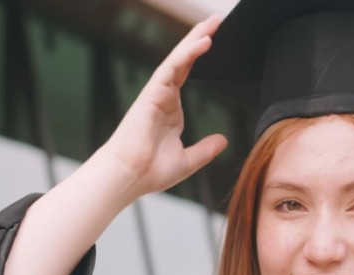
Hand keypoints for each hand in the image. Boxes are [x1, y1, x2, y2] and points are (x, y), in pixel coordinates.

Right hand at [95, 15, 227, 200]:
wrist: (130, 176)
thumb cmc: (150, 171)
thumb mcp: (188, 160)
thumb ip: (205, 149)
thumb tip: (223, 141)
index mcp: (170, 108)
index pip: (186, 73)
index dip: (198, 55)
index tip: (211, 39)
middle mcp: (163, 96)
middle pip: (184, 59)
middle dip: (198, 38)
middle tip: (214, 20)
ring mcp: (157, 93)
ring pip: (179, 58)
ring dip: (195, 38)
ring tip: (213, 22)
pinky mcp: (152, 93)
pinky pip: (172, 67)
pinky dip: (188, 53)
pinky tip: (203, 42)